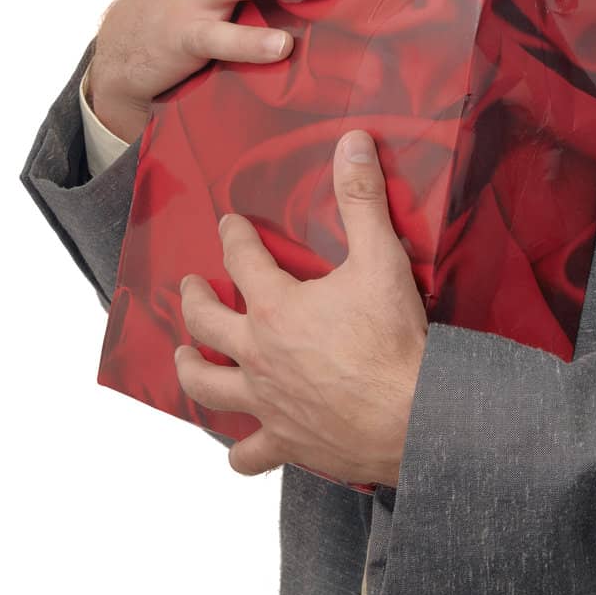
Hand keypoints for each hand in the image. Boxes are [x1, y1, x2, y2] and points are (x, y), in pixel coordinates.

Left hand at [174, 129, 428, 486]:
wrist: (411, 414)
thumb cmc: (393, 340)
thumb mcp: (381, 257)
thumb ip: (362, 198)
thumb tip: (352, 142)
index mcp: (276, 308)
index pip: (242, 259)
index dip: (234, 236)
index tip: (228, 224)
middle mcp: (258, 355)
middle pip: (207, 322)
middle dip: (195, 298)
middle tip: (190, 286)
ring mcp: (266, 403)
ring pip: (208, 387)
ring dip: (191, 369)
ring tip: (184, 356)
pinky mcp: (285, 441)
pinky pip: (250, 453)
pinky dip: (241, 451)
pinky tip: (239, 447)